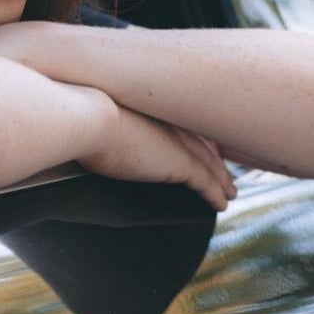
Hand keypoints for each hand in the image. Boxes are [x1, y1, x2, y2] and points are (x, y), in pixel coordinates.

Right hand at [79, 98, 236, 211]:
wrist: (90, 118)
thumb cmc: (83, 117)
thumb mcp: (96, 120)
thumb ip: (105, 129)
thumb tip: (95, 137)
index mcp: (152, 109)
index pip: (181, 126)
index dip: (194, 140)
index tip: (203, 148)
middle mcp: (169, 122)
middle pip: (200, 143)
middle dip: (214, 158)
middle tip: (224, 172)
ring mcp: (177, 142)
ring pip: (209, 164)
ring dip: (221, 178)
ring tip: (229, 191)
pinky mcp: (180, 164)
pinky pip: (206, 182)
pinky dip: (216, 193)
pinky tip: (221, 204)